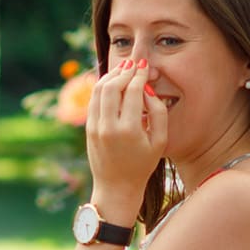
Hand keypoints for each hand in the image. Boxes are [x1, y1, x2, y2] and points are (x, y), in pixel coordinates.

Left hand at [84, 59, 166, 207]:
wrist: (116, 187)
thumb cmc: (143, 165)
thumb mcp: (160, 141)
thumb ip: (158, 112)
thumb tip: (147, 89)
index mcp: (129, 130)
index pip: (132, 91)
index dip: (139, 75)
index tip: (145, 66)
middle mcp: (108, 127)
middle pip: (112, 87)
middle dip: (124, 71)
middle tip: (134, 63)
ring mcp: (95, 127)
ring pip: (98, 91)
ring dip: (111, 76)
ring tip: (123, 69)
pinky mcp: (88, 129)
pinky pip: (93, 101)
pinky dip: (101, 87)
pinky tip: (112, 82)